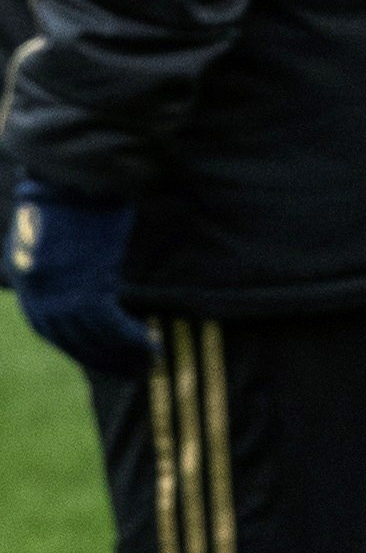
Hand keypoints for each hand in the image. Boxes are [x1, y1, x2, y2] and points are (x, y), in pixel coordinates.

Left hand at [9, 179, 154, 376]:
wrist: (71, 179)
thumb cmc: (67, 198)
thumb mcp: (49, 235)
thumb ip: (57, 263)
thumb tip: (80, 280)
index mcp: (26, 284)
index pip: (51, 332)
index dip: (79, 350)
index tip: (102, 360)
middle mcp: (38, 296)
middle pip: (71, 341)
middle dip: (102, 360)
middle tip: (131, 372)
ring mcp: (60, 294)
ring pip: (92, 339)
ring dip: (122, 354)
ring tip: (147, 363)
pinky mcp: (86, 287)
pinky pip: (110, 325)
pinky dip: (131, 338)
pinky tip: (151, 344)